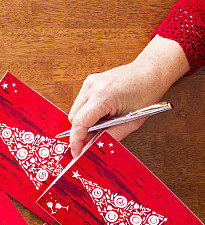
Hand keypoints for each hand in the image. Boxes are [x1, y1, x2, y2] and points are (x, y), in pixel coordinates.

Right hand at [68, 35, 189, 156]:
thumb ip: (109, 137)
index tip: (77, 152)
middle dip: (82, 132)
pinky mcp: (90, 82)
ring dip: (85, 122)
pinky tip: (103, 113)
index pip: (79, 122)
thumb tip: (93, 148)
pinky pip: (81, 104)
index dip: (76, 140)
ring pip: (76, 111)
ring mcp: (89, 82)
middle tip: (96, 138)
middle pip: (74, 118)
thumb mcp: (130, 122)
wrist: (149, 72)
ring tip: (104, 122)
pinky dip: (88, 113)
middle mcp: (92, 87)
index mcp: (103, 96)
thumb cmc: (145, 93)